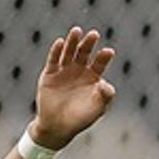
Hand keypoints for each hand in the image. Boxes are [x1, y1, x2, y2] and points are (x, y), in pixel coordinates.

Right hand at [32, 27, 116, 148]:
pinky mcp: (49, 74)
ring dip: (73, 42)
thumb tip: (105, 84)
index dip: (104, 57)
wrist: (58, 127)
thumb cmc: (81, 119)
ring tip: (77, 31)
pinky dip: (56, 51)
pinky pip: (53, 60)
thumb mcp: (97, 108)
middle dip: (89, 44)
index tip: (108, 51)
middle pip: (84, 53)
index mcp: (92, 78)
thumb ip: (104, 96)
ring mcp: (63, 71)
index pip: (99, 63)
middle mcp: (79, 71)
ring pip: (68, 53)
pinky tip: (60, 42)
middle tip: (94, 34)